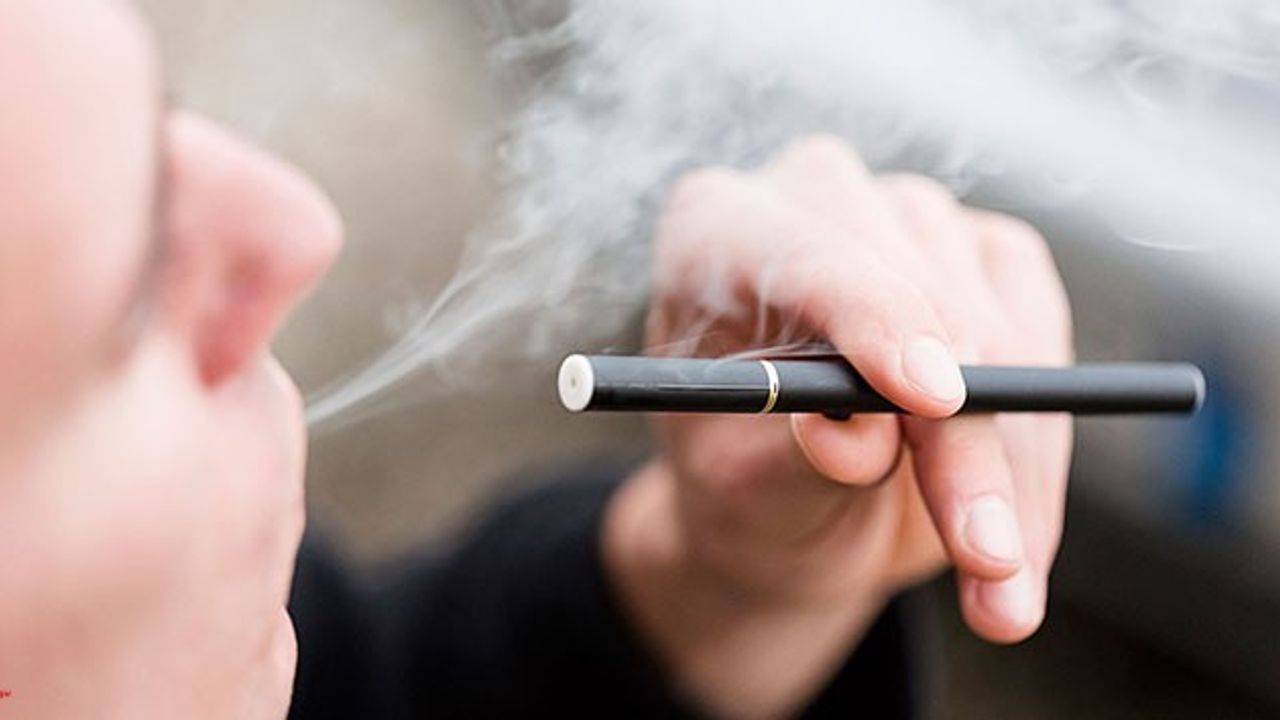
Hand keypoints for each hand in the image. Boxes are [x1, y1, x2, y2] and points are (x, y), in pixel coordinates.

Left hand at [604, 136, 1072, 717]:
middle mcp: (815, 200)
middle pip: (921, 302)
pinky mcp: (988, 250)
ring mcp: (908, 216)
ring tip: (1000, 584)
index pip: (802, 257)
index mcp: (713, 235)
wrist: (793, 511)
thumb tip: (854, 437)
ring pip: (998, 335)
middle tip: (989, 561)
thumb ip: (794, 462)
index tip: (934, 400)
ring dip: (1014, 472)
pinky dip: (1040, 449)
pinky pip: (1041, 337)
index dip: (874, 320)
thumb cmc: (746, 491)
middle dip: (965, 446)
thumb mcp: (746, 498)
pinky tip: (1015, 528)